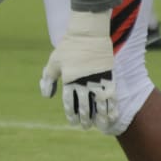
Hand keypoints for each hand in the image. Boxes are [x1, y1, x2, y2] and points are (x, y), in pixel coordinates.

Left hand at [39, 10, 118, 131]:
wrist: (89, 33)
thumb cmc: (69, 46)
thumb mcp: (54, 61)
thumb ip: (48, 79)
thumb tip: (47, 96)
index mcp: (69, 81)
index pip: (70, 104)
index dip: (71, 115)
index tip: (73, 122)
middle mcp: (84, 83)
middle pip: (85, 107)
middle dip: (85, 119)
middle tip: (85, 127)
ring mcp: (98, 80)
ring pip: (100, 105)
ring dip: (100, 118)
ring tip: (101, 127)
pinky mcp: (109, 76)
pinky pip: (112, 97)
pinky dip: (112, 108)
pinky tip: (113, 116)